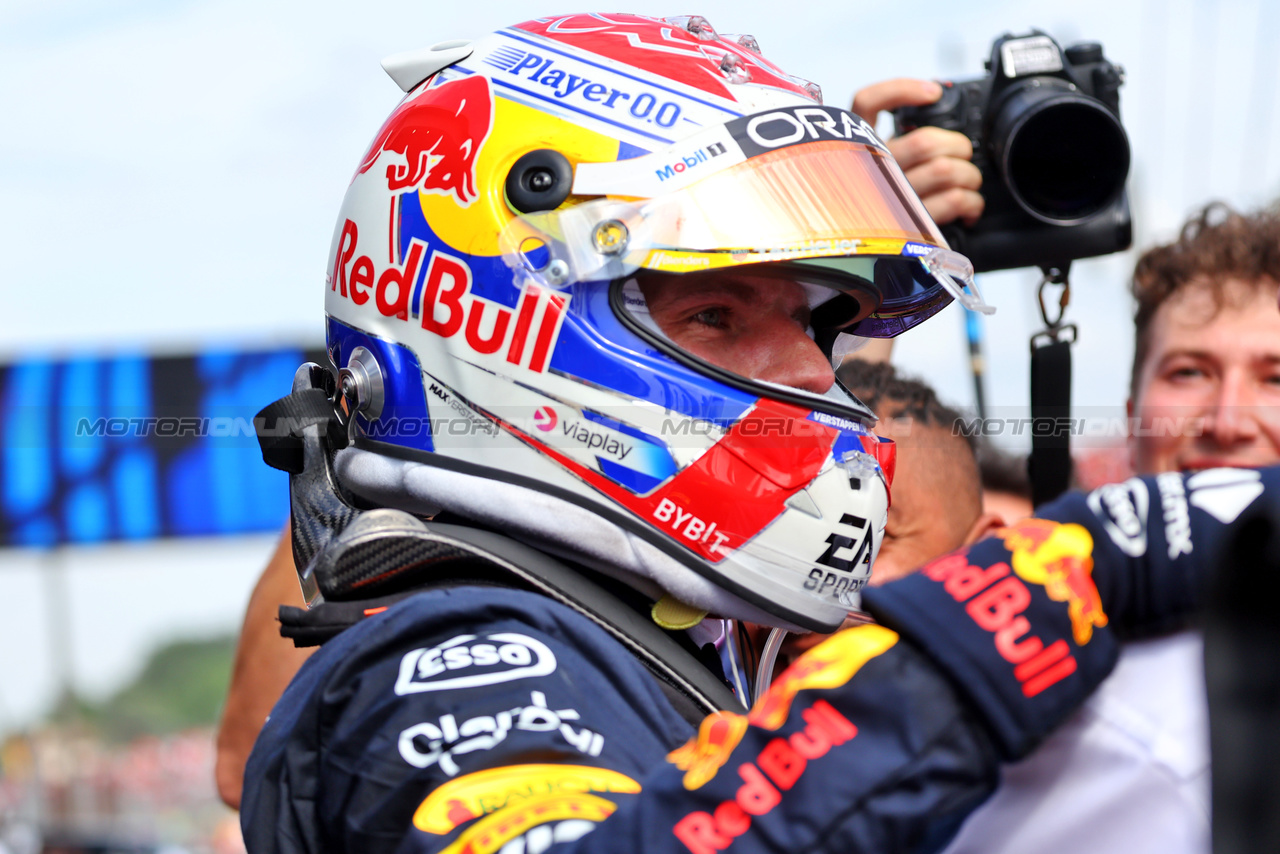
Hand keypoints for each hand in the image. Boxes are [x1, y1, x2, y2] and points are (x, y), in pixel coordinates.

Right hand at [852, 79, 983, 226]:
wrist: (867, 258)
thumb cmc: (880, 207)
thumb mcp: (878, 170)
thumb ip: (896, 146)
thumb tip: (938, 115)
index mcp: (861, 151)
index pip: (866, 104)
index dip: (902, 90)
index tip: (934, 93)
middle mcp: (871, 173)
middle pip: (925, 142)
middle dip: (959, 147)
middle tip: (963, 158)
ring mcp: (890, 201)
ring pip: (944, 171)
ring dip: (969, 176)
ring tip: (969, 185)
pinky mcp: (910, 225)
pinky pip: (952, 202)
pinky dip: (972, 201)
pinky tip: (970, 205)